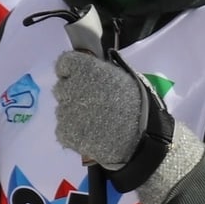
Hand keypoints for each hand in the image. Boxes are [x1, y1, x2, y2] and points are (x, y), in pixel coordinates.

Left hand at [51, 46, 204, 203]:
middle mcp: (72, 88)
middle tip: (94, 104)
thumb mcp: (126, 80)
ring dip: (74, 115)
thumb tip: (91, 69)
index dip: (71, 71)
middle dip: (74, 94)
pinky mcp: (65, 133)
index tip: (81, 78)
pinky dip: (75, 133)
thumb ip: (102, 73)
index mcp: (88, 70)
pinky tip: (92, 135)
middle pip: (62, 88)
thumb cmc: (139, 107)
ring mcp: (66, 112)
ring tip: (97, 123)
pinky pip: (63, 130)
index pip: (65, 62)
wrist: (141, 140)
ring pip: (63, 110)